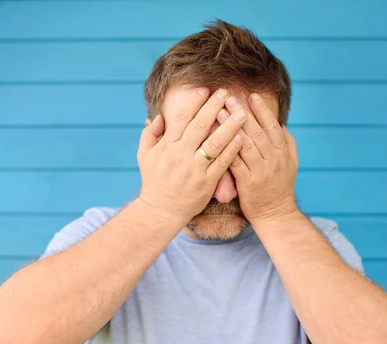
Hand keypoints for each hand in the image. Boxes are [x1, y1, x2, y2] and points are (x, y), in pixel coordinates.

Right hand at [136, 87, 246, 221]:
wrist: (160, 210)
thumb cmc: (153, 181)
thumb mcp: (144, 156)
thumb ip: (150, 135)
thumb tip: (157, 117)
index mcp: (167, 146)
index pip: (181, 118)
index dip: (193, 102)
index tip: (204, 89)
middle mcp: (181, 154)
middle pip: (200, 126)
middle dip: (214, 107)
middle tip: (226, 92)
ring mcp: (195, 168)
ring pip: (214, 143)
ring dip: (229, 126)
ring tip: (241, 113)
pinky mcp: (207, 182)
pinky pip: (222, 163)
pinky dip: (231, 150)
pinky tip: (241, 139)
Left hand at [218, 93, 298, 223]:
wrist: (275, 214)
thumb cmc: (281, 187)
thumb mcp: (291, 163)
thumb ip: (287, 143)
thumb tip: (281, 124)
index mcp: (283, 152)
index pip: (272, 126)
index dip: (262, 110)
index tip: (251, 95)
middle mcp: (273, 159)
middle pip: (256, 131)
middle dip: (242, 112)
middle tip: (229, 96)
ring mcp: (260, 171)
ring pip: (245, 143)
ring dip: (230, 125)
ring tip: (218, 110)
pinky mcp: (248, 183)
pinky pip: (235, 162)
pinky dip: (226, 148)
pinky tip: (215, 137)